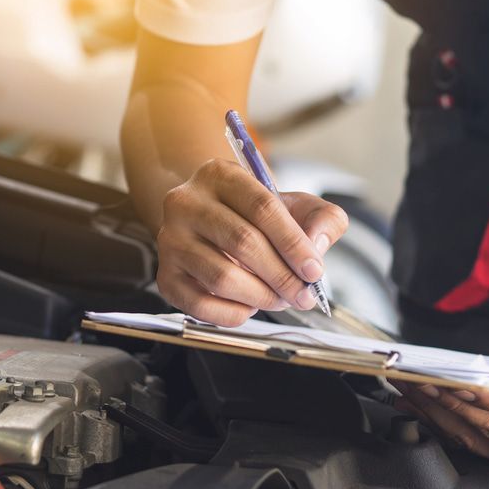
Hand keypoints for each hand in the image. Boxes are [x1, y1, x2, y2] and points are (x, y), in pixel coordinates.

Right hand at [155, 159, 348, 325]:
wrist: (212, 222)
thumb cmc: (258, 216)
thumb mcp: (296, 205)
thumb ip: (323, 218)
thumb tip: (316, 247)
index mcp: (220, 175)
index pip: (262, 207)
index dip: (293, 243)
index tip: (315, 270)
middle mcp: (186, 202)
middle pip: (242, 242)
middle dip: (282, 276)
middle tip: (303, 295)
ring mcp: (170, 240)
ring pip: (221, 276)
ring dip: (261, 296)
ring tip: (281, 300)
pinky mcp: (165, 276)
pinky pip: (200, 305)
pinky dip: (234, 314)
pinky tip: (251, 307)